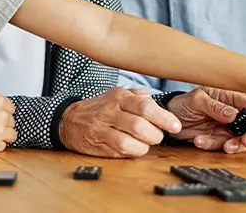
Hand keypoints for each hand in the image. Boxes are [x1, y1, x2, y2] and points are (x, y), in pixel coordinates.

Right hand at [58, 87, 180, 157]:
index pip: (145, 106)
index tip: (175, 125)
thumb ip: (139, 96)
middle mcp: (110, 111)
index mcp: (119, 96)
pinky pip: (119, 152)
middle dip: (155, 135)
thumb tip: (158, 103)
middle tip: (159, 136)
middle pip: (139, 126)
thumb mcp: (119, 94)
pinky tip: (135, 148)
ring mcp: (102, 129)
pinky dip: (132, 152)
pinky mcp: (97, 144)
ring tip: (147, 143)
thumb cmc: (101, 107)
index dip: (164, 118)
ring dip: (144, 146)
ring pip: (128, 142)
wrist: (70, 119)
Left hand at [165, 87, 245, 152]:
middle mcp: (232, 113)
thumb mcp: (197, 100)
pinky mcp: (218, 140)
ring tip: (225, 146)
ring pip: (241, 140)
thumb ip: (215, 107)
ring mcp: (226, 128)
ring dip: (235, 145)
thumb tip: (233, 114)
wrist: (170, 117)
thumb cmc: (185, 102)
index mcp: (229, 98)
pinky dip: (212, 146)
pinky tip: (200, 140)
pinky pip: (221, 146)